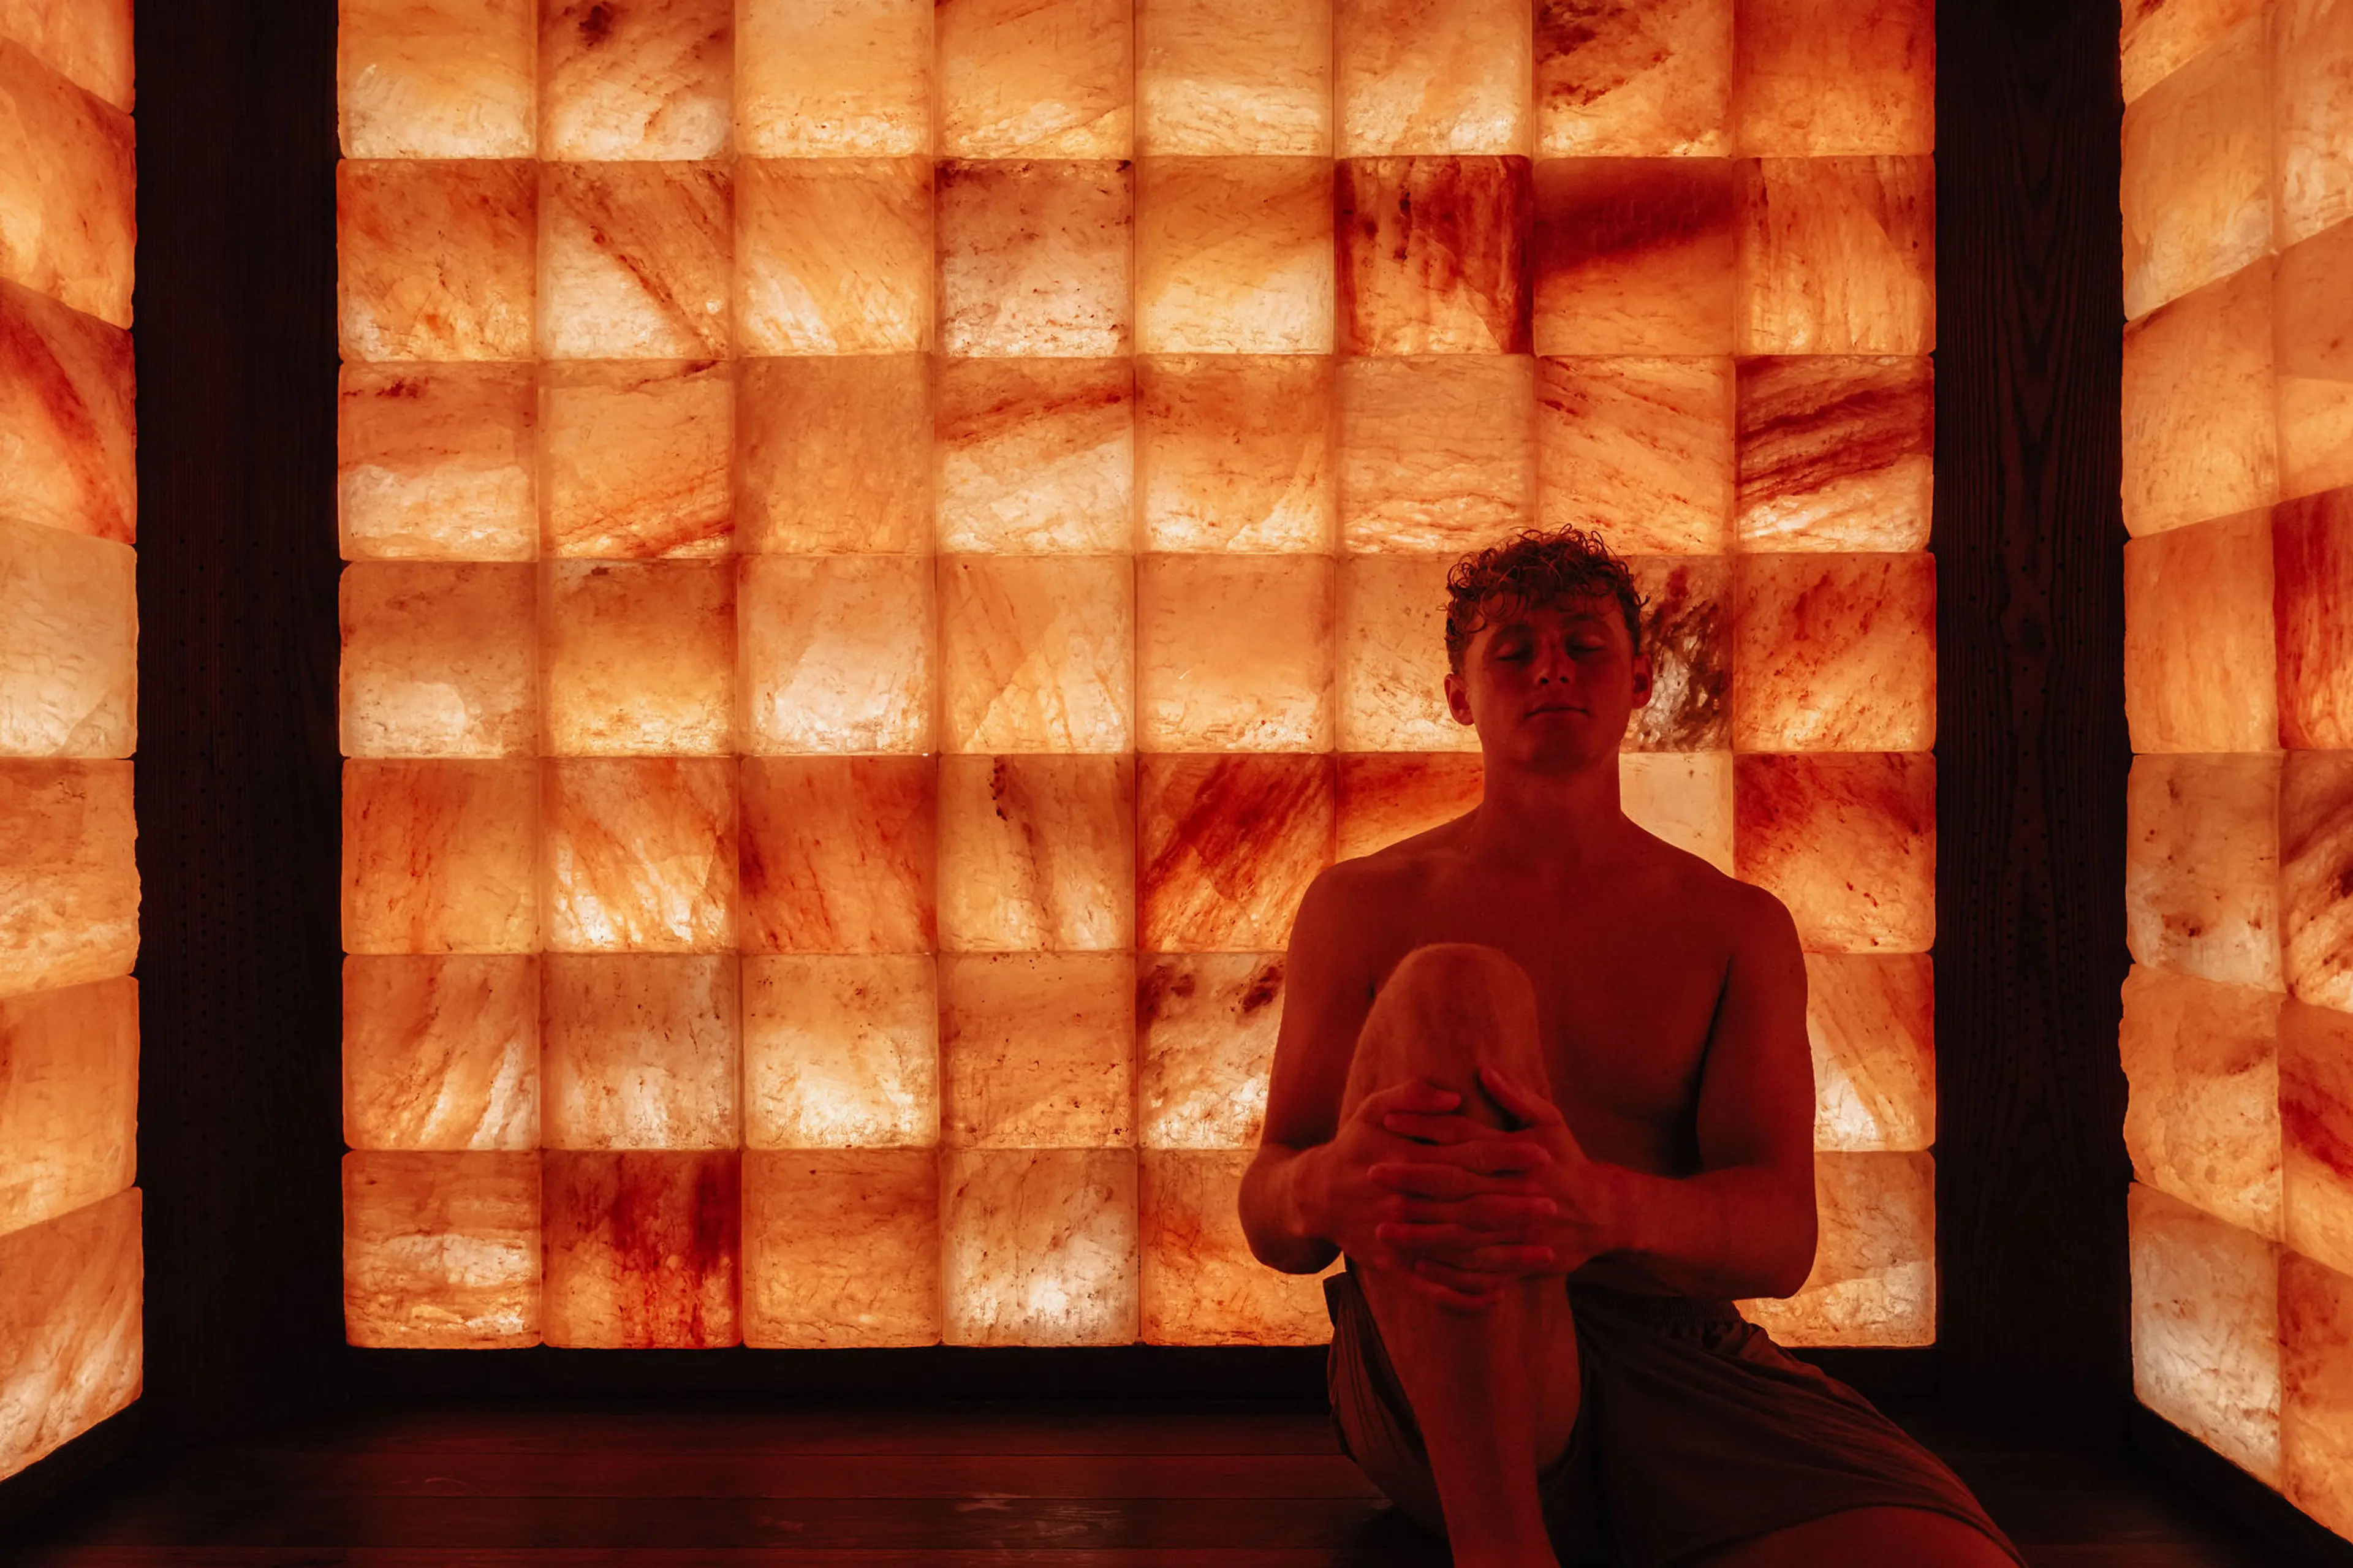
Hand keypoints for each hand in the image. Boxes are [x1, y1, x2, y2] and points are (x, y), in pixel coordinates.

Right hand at [1305, 1078, 1556, 1311]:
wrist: (1313, 1196)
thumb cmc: (1352, 1146)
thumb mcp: (1371, 1108)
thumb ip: (1411, 1095)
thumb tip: (1454, 1094)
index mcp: (1404, 1160)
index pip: (1466, 1157)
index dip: (1505, 1157)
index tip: (1542, 1155)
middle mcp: (1405, 1203)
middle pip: (1470, 1206)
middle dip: (1514, 1207)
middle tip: (1553, 1205)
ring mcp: (1399, 1240)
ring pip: (1460, 1250)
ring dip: (1504, 1254)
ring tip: (1545, 1252)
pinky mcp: (1393, 1268)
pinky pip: (1433, 1287)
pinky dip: (1464, 1295)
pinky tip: (1498, 1297)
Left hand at [1369, 1065, 1618, 1304]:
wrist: (1606, 1213)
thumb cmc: (1569, 1161)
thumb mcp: (1551, 1122)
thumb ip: (1517, 1097)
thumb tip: (1485, 1069)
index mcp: (1516, 1155)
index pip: (1462, 1138)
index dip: (1424, 1128)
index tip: (1388, 1122)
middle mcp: (1514, 1192)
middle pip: (1455, 1185)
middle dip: (1412, 1179)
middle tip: (1373, 1172)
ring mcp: (1516, 1229)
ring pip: (1462, 1231)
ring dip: (1421, 1230)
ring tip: (1382, 1225)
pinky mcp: (1520, 1260)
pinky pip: (1479, 1269)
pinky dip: (1448, 1268)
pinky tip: (1417, 1262)